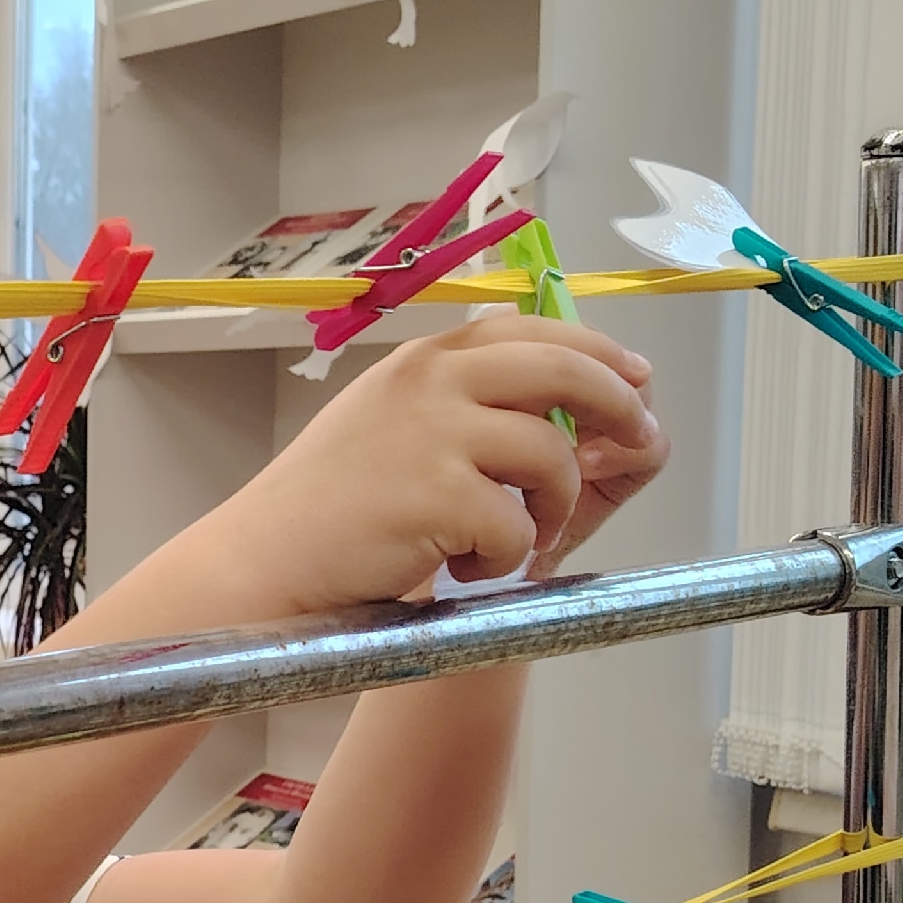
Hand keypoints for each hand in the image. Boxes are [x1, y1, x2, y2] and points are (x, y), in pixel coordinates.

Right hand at [216, 320, 661, 613]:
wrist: (263, 561)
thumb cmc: (325, 509)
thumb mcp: (389, 427)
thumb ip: (463, 408)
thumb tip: (572, 419)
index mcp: (424, 361)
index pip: (533, 330)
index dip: (597, 352)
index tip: (634, 380)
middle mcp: (432, 382)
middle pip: (566, 371)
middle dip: (619, 407)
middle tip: (638, 442)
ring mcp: (436, 434)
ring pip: (553, 456)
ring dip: (552, 511)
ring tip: (506, 545)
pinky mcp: (439, 493)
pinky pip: (517, 527)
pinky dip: (502, 560)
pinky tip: (459, 571)